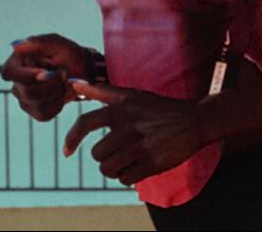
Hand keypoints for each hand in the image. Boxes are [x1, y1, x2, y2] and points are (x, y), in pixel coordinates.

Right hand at [1, 34, 88, 120]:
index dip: (26, 76)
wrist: (82, 71)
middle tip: (64, 73)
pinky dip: (58, 104)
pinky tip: (61, 93)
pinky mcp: (34, 110)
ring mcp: (23, 98)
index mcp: (18, 61)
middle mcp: (16, 81)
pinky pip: (43, 114)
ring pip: (37, 104)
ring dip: (57, 93)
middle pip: (27, 92)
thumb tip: (16, 46)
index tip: (45, 72)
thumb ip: (39, 43)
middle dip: (52, 84)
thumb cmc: (69, 54)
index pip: (8, 73)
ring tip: (64, 81)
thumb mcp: (58, 44)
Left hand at [63, 80, 206, 185]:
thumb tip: (73, 81)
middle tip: (121, 148)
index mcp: (121, 107)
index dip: (71, 137)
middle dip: (105, 155)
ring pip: (108, 169)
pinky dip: (128, 176)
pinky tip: (138, 164)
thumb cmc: (158, 108)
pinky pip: (125, 179)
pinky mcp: (152, 163)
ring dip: (115, 167)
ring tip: (128, 157)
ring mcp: (140, 145)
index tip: (66, 151)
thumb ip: (101, 90)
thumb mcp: (131, 94)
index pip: (86, 123)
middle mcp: (129, 125)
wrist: (194, 120)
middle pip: (97, 154)